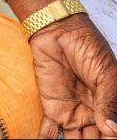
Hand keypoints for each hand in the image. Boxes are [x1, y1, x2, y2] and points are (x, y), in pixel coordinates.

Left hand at [29, 15, 116, 138]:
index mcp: (109, 107)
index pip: (111, 133)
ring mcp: (72, 114)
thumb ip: (109, 102)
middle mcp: (92, 115)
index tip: (108, 137)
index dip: (110, 137)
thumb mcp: (106, 74)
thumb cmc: (88, 48)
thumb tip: (112, 130)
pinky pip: (49, 132)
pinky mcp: (51, 109)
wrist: (58, 31)